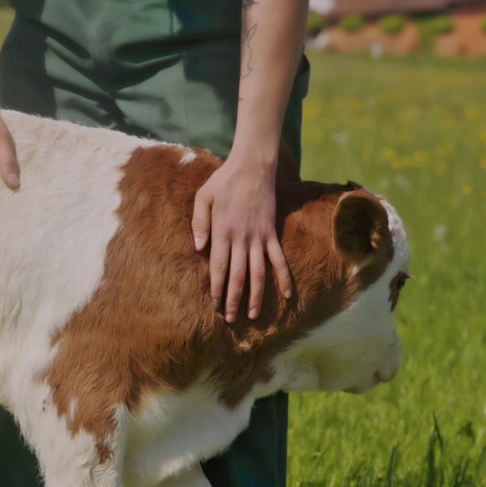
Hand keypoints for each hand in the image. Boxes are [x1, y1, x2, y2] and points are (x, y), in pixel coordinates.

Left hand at [191, 151, 292, 322]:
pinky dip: (283, 277)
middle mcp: (242, 239)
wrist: (253, 166)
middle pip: (238, 276)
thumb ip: (199, 222)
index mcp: (223, 232)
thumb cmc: (224, 180)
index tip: (215, 305)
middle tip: (231, 320)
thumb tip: (198, 248)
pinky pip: (279, 259)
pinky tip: (287, 295)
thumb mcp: (203, 196)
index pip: (219, 268)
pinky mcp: (271, 234)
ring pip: (258, 273)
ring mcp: (259, 238)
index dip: (217, 288)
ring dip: (255, 296)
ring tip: (252, 315)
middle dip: (233, 300)